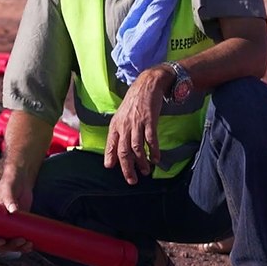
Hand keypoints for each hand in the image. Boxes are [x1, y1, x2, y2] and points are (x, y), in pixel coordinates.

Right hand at [0, 175, 34, 252]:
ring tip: (29, 245)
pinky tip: (32, 246)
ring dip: (18, 248)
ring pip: (10, 244)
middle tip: (21, 241)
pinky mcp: (19, 226)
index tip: (2, 241)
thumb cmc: (10, 183)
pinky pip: (19, 240)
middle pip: (0, 244)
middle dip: (10, 246)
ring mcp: (9, 226)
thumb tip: (13, 211)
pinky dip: (24, 245)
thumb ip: (9, 199)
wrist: (21, 180)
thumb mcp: (8, 190)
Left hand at [104, 65, 172, 183]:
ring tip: (146, 171)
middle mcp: (124, 126)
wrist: (147, 85)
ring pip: (137, 148)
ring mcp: (137, 123)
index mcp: (116, 125)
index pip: (110, 145)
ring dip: (141, 162)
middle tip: (132, 180)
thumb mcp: (121, 117)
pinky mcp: (150, 121)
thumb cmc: (134, 103)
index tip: (112, 168)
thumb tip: (115, 152)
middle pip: (123, 151)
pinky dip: (153, 151)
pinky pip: (151, 139)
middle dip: (127, 168)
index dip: (111, 158)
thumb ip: (118, 133)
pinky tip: (156, 159)